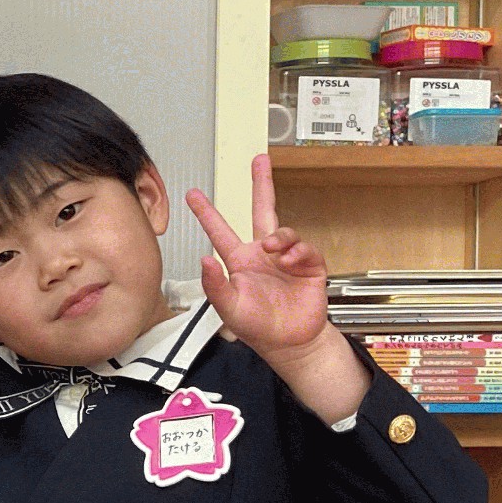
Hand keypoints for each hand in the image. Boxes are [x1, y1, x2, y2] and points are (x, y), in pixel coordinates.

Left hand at [186, 154, 331, 357]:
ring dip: (281, 237)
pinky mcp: (309, 266)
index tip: (192, 194)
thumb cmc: (256, 327)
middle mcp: (263, 254)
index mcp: (239, 261)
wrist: (289, 343)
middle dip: (261, 184)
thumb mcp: (228, 308)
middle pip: (262, 210)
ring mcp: (287, 258)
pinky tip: (290, 262)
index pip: (220, 231)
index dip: (207, 213)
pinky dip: (298, 252)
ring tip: (275, 250)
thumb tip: (205, 259)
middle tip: (259, 159)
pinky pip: (305, 249)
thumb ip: (215, 285)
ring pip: (285, 231)